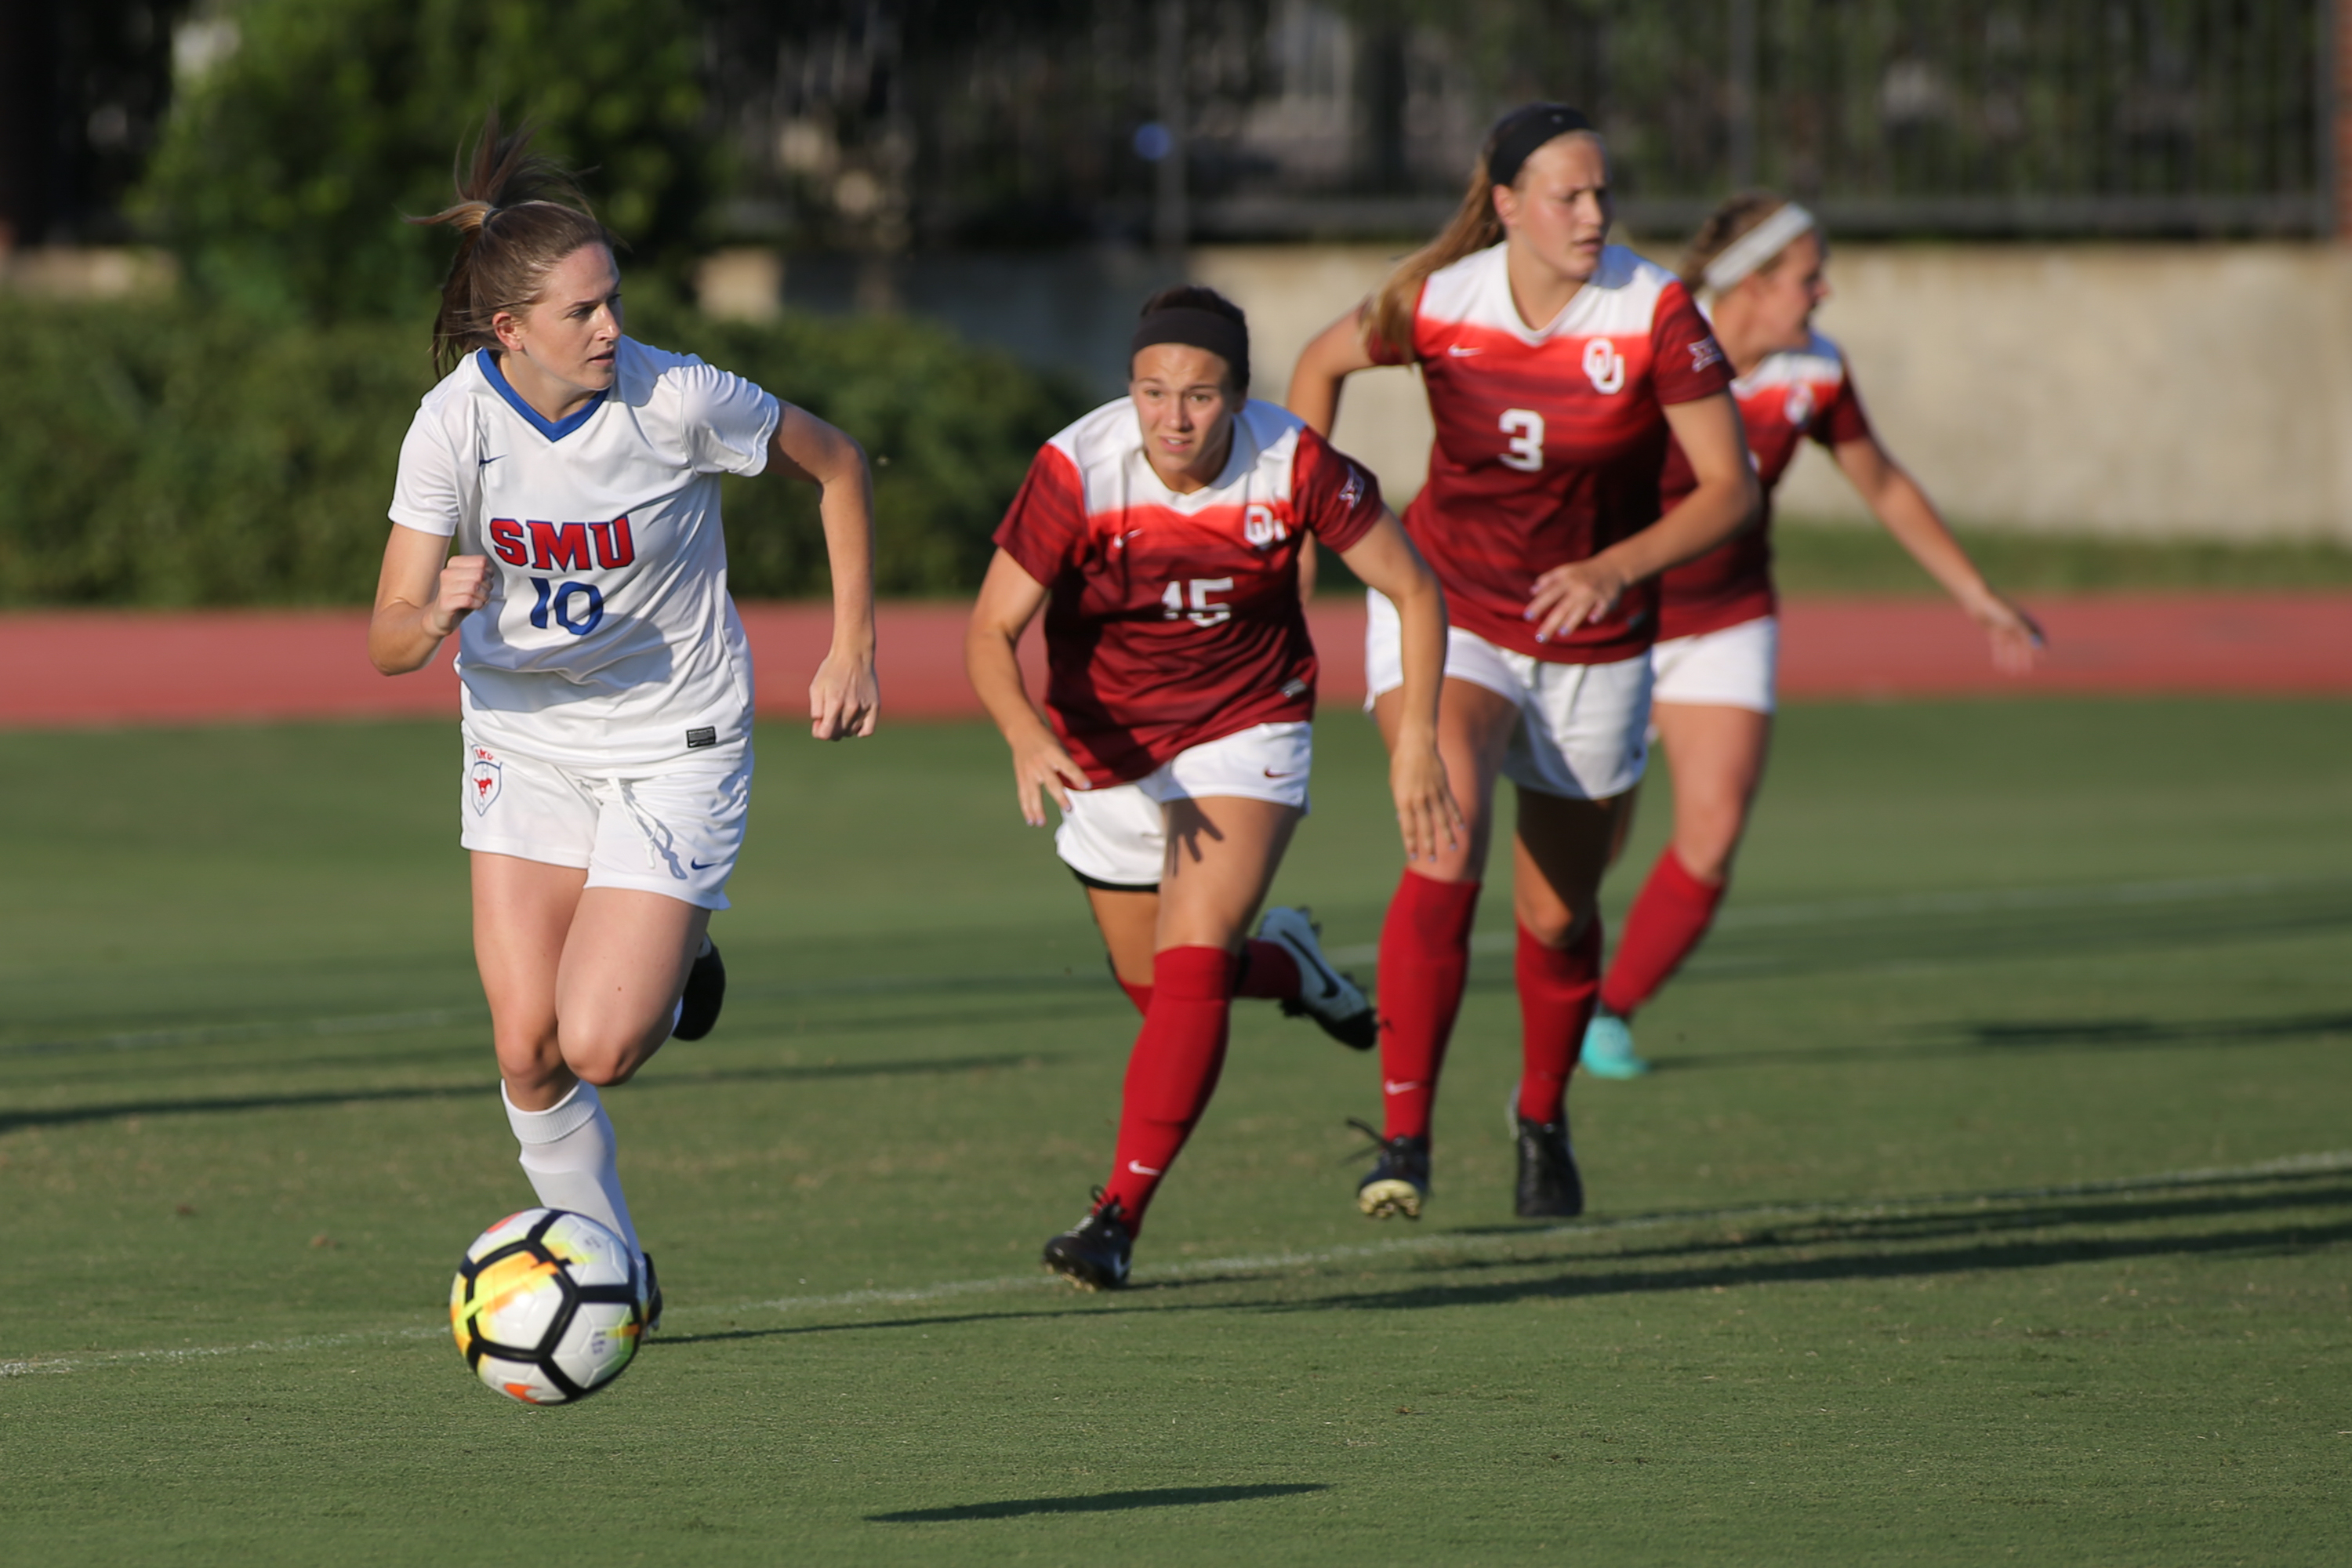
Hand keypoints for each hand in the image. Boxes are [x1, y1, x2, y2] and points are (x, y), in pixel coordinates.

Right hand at [425, 555, 491, 637]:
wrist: (442, 616)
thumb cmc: (459, 598)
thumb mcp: (471, 580)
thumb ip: (481, 572)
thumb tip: (491, 572)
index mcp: (454, 564)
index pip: (481, 561)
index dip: (490, 572)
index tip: (487, 580)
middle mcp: (447, 573)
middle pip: (479, 574)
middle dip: (488, 585)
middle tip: (485, 592)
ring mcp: (445, 588)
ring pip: (474, 587)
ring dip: (484, 596)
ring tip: (481, 600)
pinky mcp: (446, 603)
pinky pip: (468, 600)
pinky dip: (478, 604)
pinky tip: (476, 606)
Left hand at [809, 649, 878, 738]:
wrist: (853, 655)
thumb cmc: (831, 670)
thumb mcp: (816, 687)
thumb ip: (816, 709)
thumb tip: (820, 725)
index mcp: (834, 703)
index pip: (825, 734)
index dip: (819, 732)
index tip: (818, 724)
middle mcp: (851, 708)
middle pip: (838, 735)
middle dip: (830, 730)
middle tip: (829, 718)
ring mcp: (864, 708)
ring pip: (851, 732)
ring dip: (843, 729)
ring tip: (841, 714)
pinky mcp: (875, 706)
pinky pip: (868, 730)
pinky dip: (860, 732)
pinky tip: (854, 725)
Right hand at [1010, 726, 1090, 826]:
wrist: (1022, 731)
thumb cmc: (1047, 741)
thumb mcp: (1060, 746)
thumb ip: (1067, 764)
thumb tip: (1080, 785)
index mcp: (1053, 753)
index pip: (1068, 766)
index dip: (1078, 776)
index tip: (1087, 786)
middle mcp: (1040, 763)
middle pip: (1051, 782)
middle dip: (1060, 796)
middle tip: (1069, 809)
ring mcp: (1029, 771)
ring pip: (1033, 793)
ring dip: (1037, 809)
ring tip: (1042, 824)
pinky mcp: (1021, 777)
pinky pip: (1024, 795)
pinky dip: (1027, 809)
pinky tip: (1032, 821)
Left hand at [1389, 732, 1464, 863]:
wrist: (1416, 744)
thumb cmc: (1401, 764)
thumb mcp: (1395, 784)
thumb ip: (1401, 804)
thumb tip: (1403, 821)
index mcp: (1403, 800)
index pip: (1407, 827)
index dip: (1410, 843)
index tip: (1413, 855)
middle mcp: (1419, 800)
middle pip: (1425, 828)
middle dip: (1428, 845)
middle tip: (1432, 860)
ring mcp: (1433, 794)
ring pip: (1442, 820)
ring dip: (1447, 836)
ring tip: (1452, 848)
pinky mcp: (1444, 787)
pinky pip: (1451, 806)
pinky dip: (1457, 817)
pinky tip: (1461, 828)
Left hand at [1524, 557, 1632, 644]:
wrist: (1612, 567)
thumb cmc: (1583, 573)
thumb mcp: (1565, 571)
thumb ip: (1548, 580)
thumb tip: (1532, 591)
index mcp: (1566, 580)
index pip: (1548, 594)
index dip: (1538, 605)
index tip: (1527, 617)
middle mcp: (1578, 587)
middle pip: (1562, 607)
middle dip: (1550, 623)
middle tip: (1540, 638)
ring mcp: (1593, 593)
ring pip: (1581, 608)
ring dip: (1572, 621)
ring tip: (1562, 633)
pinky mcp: (1607, 599)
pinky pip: (1602, 607)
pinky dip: (1598, 613)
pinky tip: (1592, 620)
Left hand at [1970, 593, 2045, 674]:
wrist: (1978, 600)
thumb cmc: (1998, 607)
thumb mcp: (2014, 620)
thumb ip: (2026, 633)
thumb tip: (2037, 645)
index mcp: (2024, 620)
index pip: (2036, 635)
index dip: (2041, 646)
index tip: (2044, 658)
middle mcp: (2015, 624)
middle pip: (2022, 644)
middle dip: (2025, 658)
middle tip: (2026, 671)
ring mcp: (2004, 627)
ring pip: (2010, 647)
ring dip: (2012, 660)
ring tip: (2013, 673)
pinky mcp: (1993, 630)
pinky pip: (1998, 645)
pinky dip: (2000, 655)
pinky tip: (1999, 666)